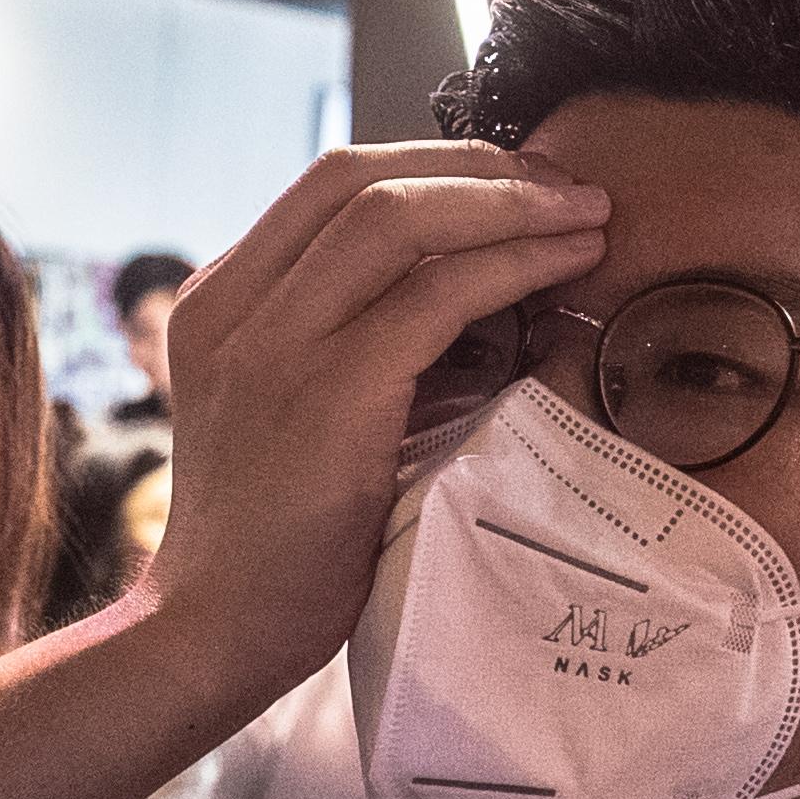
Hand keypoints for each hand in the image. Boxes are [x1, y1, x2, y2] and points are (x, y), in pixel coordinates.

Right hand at [128, 142, 612, 706]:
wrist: (214, 633)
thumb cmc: (269, 543)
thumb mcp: (278, 412)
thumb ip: (328, 342)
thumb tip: (452, 290)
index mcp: (216, 303)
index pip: (328, 185)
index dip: (434, 165)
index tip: (516, 184)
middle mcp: (232, 306)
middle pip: (360, 178)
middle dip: (478, 168)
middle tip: (566, 188)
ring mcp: (272, 346)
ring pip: (398, 218)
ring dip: (509, 204)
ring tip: (585, 217)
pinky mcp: (327, 394)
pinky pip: (435, 294)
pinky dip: (512, 263)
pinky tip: (566, 264)